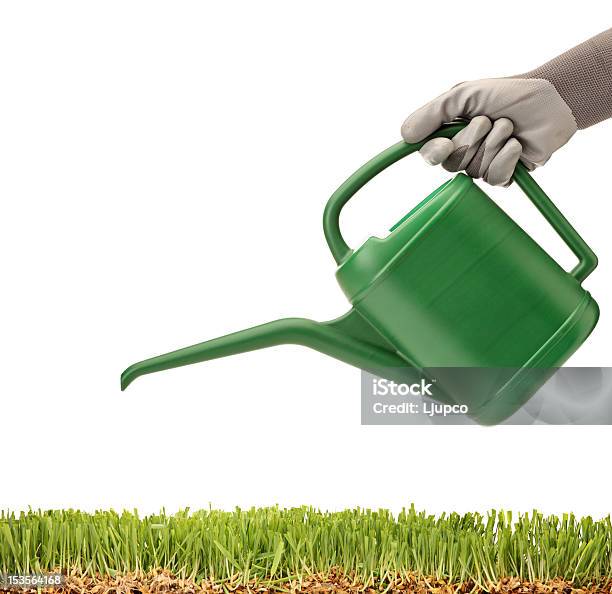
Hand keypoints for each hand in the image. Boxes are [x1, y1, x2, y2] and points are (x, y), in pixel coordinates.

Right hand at [401, 77, 576, 185]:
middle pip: (453, 163)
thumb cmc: (507, 94)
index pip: (429, 154)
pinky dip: (507, 158)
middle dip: (473, 139)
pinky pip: (494, 178)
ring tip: (508, 127)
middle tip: (489, 119)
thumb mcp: (463, 95)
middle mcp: (463, 152)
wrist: (549, 100)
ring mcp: (483, 166)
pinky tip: (517, 145)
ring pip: (475, 169)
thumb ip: (432, 113)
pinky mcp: (503, 176)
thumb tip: (405, 135)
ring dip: (494, 143)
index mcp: (449, 134)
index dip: (434, 154)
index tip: (444, 145)